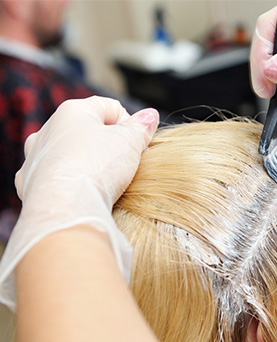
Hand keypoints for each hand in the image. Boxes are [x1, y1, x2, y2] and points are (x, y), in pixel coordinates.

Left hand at [0, 96, 158, 310]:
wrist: (64, 207)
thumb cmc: (97, 169)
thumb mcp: (129, 145)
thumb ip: (140, 129)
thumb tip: (152, 118)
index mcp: (70, 116)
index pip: (106, 108)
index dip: (128, 123)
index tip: (141, 141)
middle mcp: (46, 136)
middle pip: (83, 133)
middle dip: (107, 145)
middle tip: (126, 163)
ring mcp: (36, 164)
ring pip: (67, 158)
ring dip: (88, 167)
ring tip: (107, 185)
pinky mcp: (33, 191)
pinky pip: (57, 183)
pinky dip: (74, 188)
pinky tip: (87, 200)